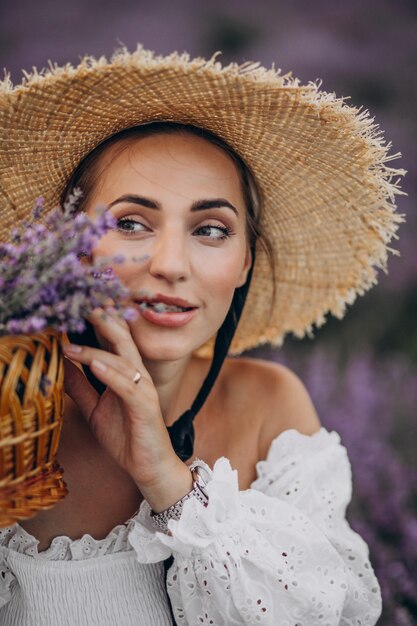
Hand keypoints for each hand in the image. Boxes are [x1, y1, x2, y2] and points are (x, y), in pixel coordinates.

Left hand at [62, 307, 191, 507]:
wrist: (148, 465)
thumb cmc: (125, 435)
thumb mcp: (94, 408)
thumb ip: (80, 386)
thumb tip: (60, 365)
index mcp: (126, 371)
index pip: (112, 338)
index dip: (97, 319)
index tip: (76, 303)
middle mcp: (137, 373)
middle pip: (121, 338)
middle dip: (101, 320)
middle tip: (79, 304)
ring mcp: (142, 388)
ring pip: (121, 359)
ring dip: (94, 350)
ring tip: (70, 344)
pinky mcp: (145, 406)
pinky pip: (126, 386)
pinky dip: (110, 374)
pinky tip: (94, 364)